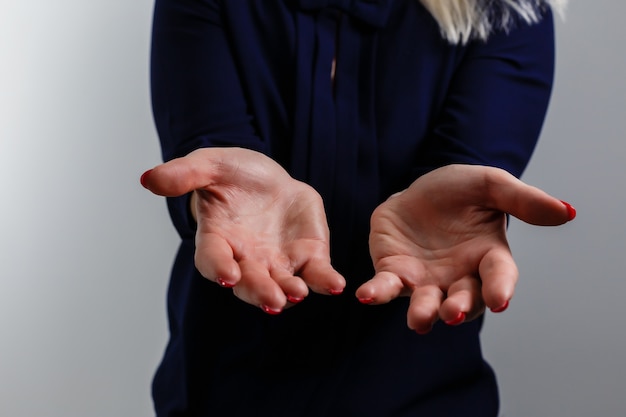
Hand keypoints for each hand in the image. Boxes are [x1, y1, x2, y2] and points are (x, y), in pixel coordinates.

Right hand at [141, 147, 345, 313]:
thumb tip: (148, 179)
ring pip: (282, 284)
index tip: (227, 274)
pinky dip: (324, 281)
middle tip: (271, 300)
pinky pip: (315, 274)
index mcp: (218, 239)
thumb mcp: (208, 165)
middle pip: (250, 282)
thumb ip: (183, 174)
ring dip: (290, 292)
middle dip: (259, 291)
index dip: (218, 267)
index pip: (213, 259)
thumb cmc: (233, 175)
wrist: (269, 180)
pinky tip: (336, 285)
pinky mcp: (307, 257)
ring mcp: (278, 262)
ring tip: (297, 293)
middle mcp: (246, 259)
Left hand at [355, 164, 575, 332]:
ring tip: (420, 320)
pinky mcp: (394, 273)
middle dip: (459, 308)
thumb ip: (523, 200)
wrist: (418, 189)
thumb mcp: (490, 186)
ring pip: (425, 303)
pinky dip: (378, 293)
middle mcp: (459, 276)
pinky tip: (366, 295)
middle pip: (463, 300)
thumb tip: (566, 212)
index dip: (500, 288)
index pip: (499, 276)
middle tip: (453, 312)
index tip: (499, 300)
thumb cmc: (459, 191)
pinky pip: (386, 287)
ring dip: (423, 312)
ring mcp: (426, 279)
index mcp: (488, 256)